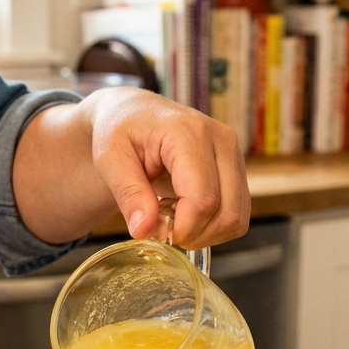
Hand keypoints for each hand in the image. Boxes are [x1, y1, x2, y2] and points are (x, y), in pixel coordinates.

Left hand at [12, 88, 250, 248]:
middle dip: (194, 235)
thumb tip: (144, 231)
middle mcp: (221, 140)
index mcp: (189, 133)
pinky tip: (186, 213)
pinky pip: (238, 215)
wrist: (135, 113)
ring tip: (173, 218)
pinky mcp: (238, 168)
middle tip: (162, 230)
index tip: (154, 232)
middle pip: (226, 212)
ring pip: (236, 218)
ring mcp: (234, 154)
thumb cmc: (120, 130)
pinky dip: (213, 226)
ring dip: (205, 234)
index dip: (182, 228)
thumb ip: (128, 194)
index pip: (203, 198)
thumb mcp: (109, 158)